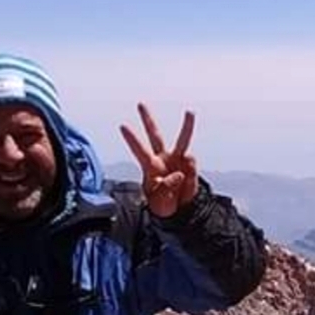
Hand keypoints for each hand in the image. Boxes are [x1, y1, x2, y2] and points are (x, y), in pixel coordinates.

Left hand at [120, 103, 198, 217]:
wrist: (180, 210)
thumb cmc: (164, 205)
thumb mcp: (160, 201)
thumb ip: (167, 187)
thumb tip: (178, 173)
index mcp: (150, 167)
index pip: (139, 151)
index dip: (132, 139)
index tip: (122, 125)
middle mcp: (163, 159)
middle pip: (155, 136)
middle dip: (148, 120)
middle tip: (140, 103)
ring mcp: (178, 160)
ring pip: (182, 140)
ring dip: (186, 125)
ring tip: (189, 112)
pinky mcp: (191, 166)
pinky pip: (191, 166)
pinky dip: (189, 178)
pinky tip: (184, 187)